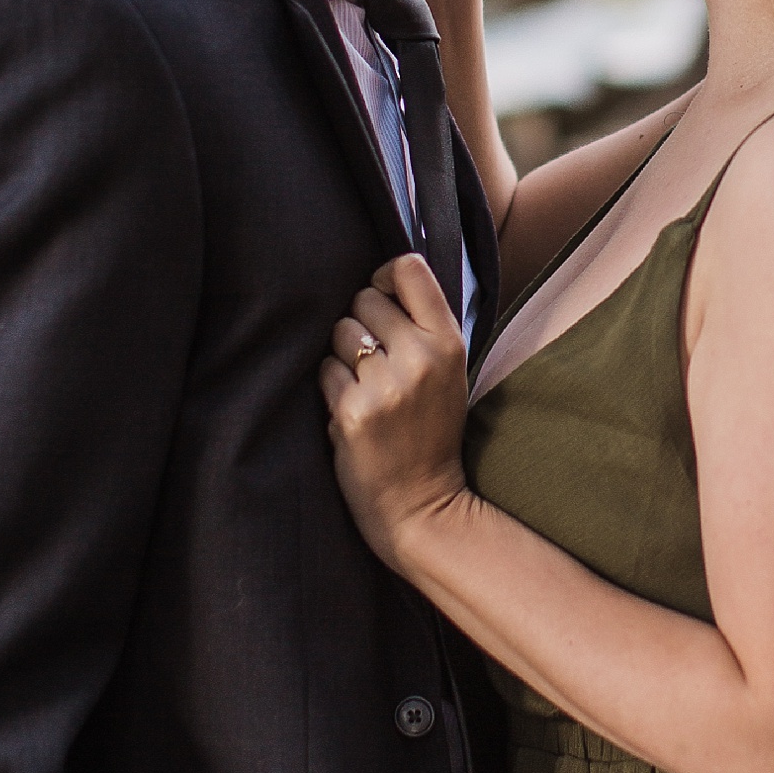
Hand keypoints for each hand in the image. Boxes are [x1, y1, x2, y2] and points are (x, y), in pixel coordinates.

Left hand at [321, 255, 469, 570]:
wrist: (422, 504)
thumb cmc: (431, 431)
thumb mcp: (448, 372)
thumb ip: (423, 325)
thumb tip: (383, 274)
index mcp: (448, 342)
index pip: (407, 268)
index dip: (384, 276)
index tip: (382, 298)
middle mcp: (419, 357)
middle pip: (364, 299)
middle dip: (362, 324)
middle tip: (377, 363)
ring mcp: (384, 385)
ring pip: (339, 334)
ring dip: (343, 357)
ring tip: (367, 390)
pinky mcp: (352, 411)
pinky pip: (324, 371)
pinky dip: (333, 389)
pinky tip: (353, 413)